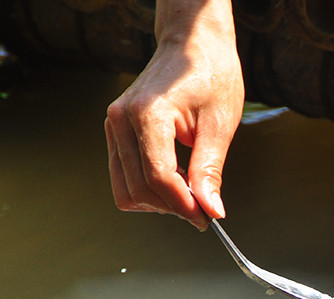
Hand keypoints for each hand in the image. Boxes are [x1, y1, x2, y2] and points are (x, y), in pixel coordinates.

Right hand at [105, 0, 243, 226]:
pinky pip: (123, 176)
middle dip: (172, 207)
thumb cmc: (210, 74)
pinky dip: (148, 188)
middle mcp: (122, 119)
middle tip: (203, 209)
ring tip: (189, 191)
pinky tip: (175, 180)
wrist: (192, 45)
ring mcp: (114, 124)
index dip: (184, 205)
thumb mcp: (219, 124)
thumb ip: (210, 170)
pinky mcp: (115, 131)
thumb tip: (212, 210)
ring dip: (158, 201)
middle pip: (139, 189)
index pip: (158, 177)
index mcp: (148, 113)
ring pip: (125, 189)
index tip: (207, 218)